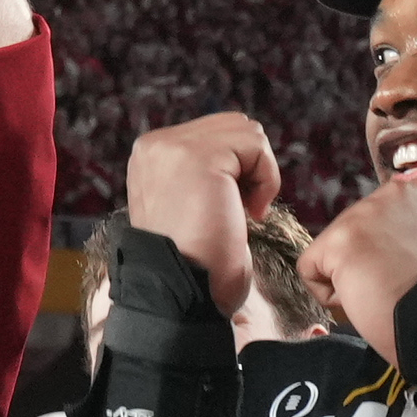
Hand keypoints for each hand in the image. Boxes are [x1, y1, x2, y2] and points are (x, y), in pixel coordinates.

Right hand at [123, 113, 285, 320]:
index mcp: (149, 156)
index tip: (228, 209)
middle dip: (249, 165)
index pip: (213, 132)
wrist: (182, 293)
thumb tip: (239, 154)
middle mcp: (154, 145)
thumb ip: (200, 171)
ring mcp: (173, 147)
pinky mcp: (199, 157)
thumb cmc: (194, 262)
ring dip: (259, 172)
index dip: (236, 168)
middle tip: (241, 209)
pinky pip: (256, 148)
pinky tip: (250, 213)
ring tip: (245, 210)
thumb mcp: (187, 204)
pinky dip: (266, 180)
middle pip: (232, 124)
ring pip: (247, 132)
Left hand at [299, 171, 416, 362]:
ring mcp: (366, 213)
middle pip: (353, 232)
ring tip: (389, 295)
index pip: (378, 220)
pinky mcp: (341, 240)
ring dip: (353, 280)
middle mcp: (395, 192)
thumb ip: (412, 229)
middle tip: (401, 287)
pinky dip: (332, 298)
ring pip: (333, 253)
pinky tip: (369, 301)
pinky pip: (310, 271)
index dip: (390, 255)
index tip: (414, 272)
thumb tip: (379, 242)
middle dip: (368, 264)